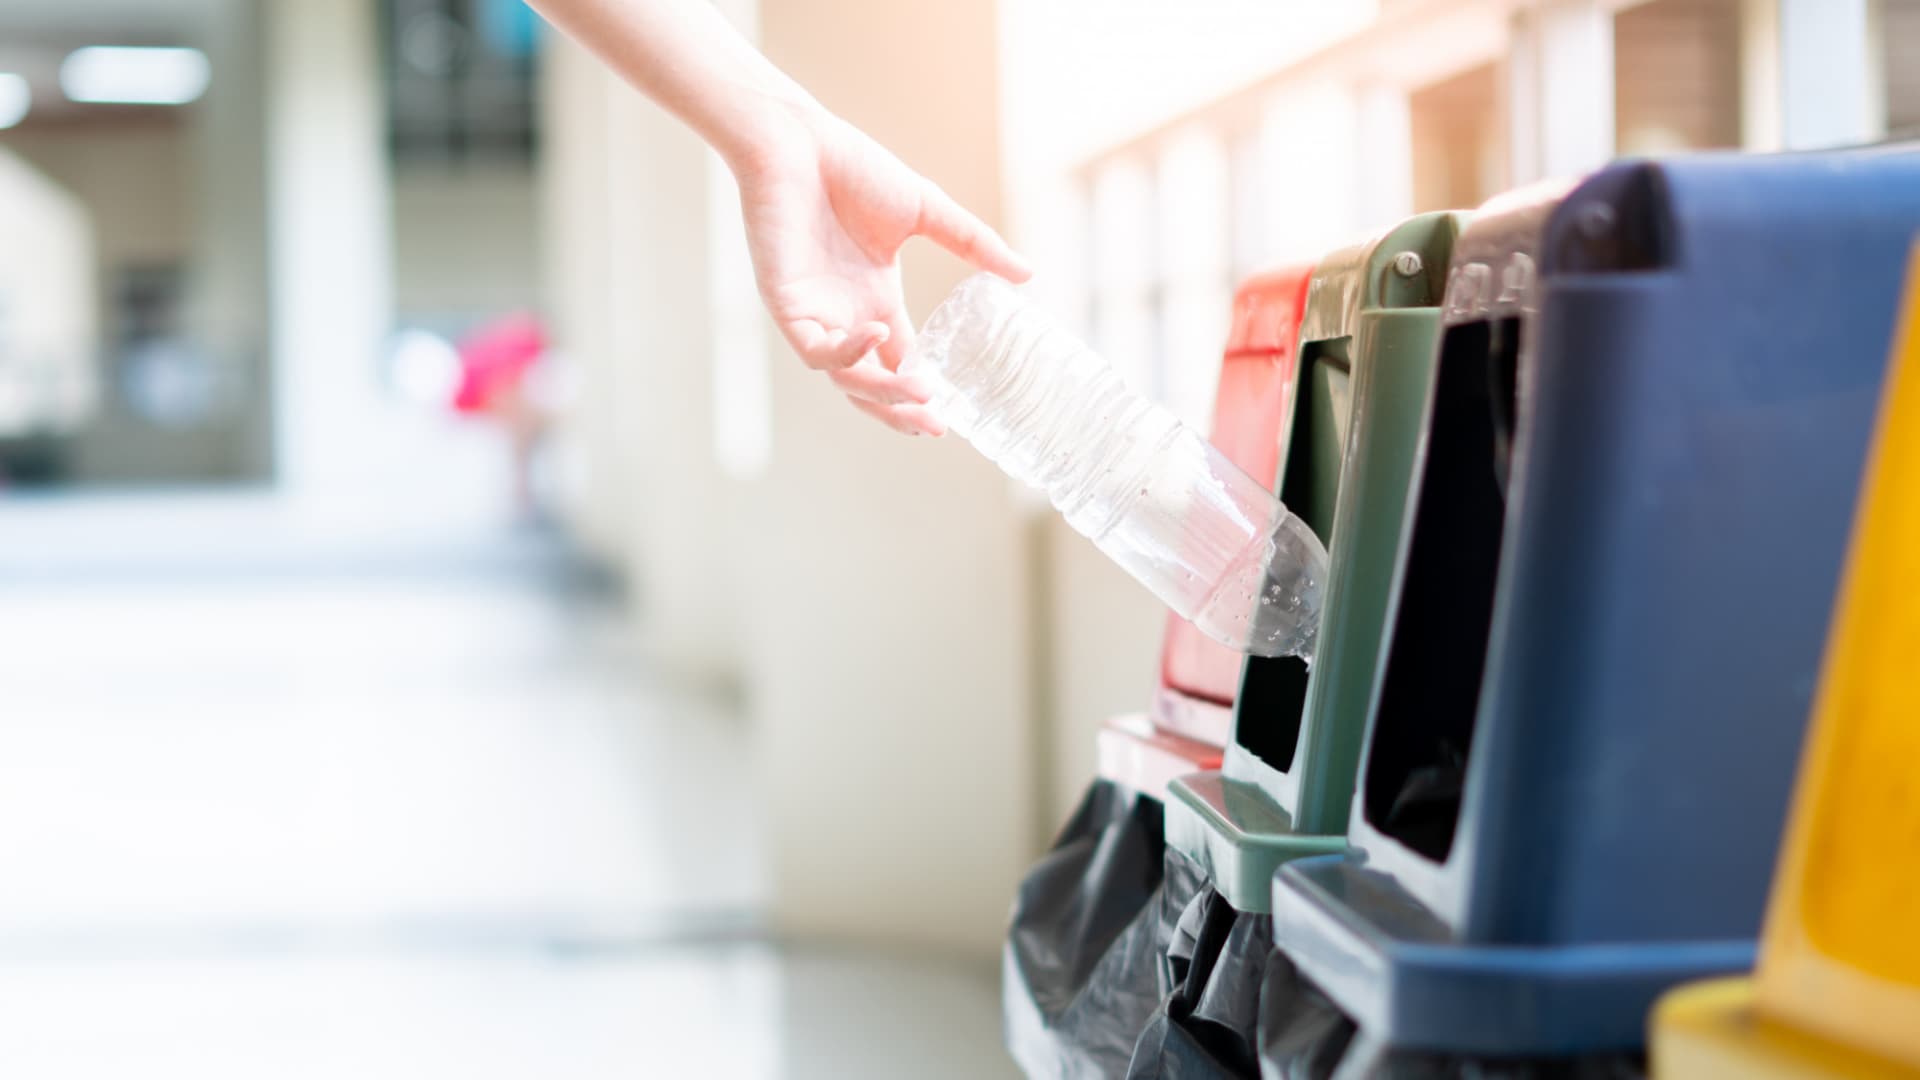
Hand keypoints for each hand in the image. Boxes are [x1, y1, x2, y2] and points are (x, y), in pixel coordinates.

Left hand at [731, 105, 1030, 434]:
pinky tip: (876, 334)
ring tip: (919, 392)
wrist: (799, 143)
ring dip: (880, 392)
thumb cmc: (853, 169)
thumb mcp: (927, 211)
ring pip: (844, 378)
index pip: (899, 363)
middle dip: (900, 410)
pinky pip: (815, 350)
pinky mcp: (786, 305)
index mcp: (876, 301)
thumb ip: (973, 244)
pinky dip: (846, 352)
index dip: (921, 393)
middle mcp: (846, 317)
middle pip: (871, 386)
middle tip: (934, 425)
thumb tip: (1027, 273)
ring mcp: (815, 315)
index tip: (950, 415)